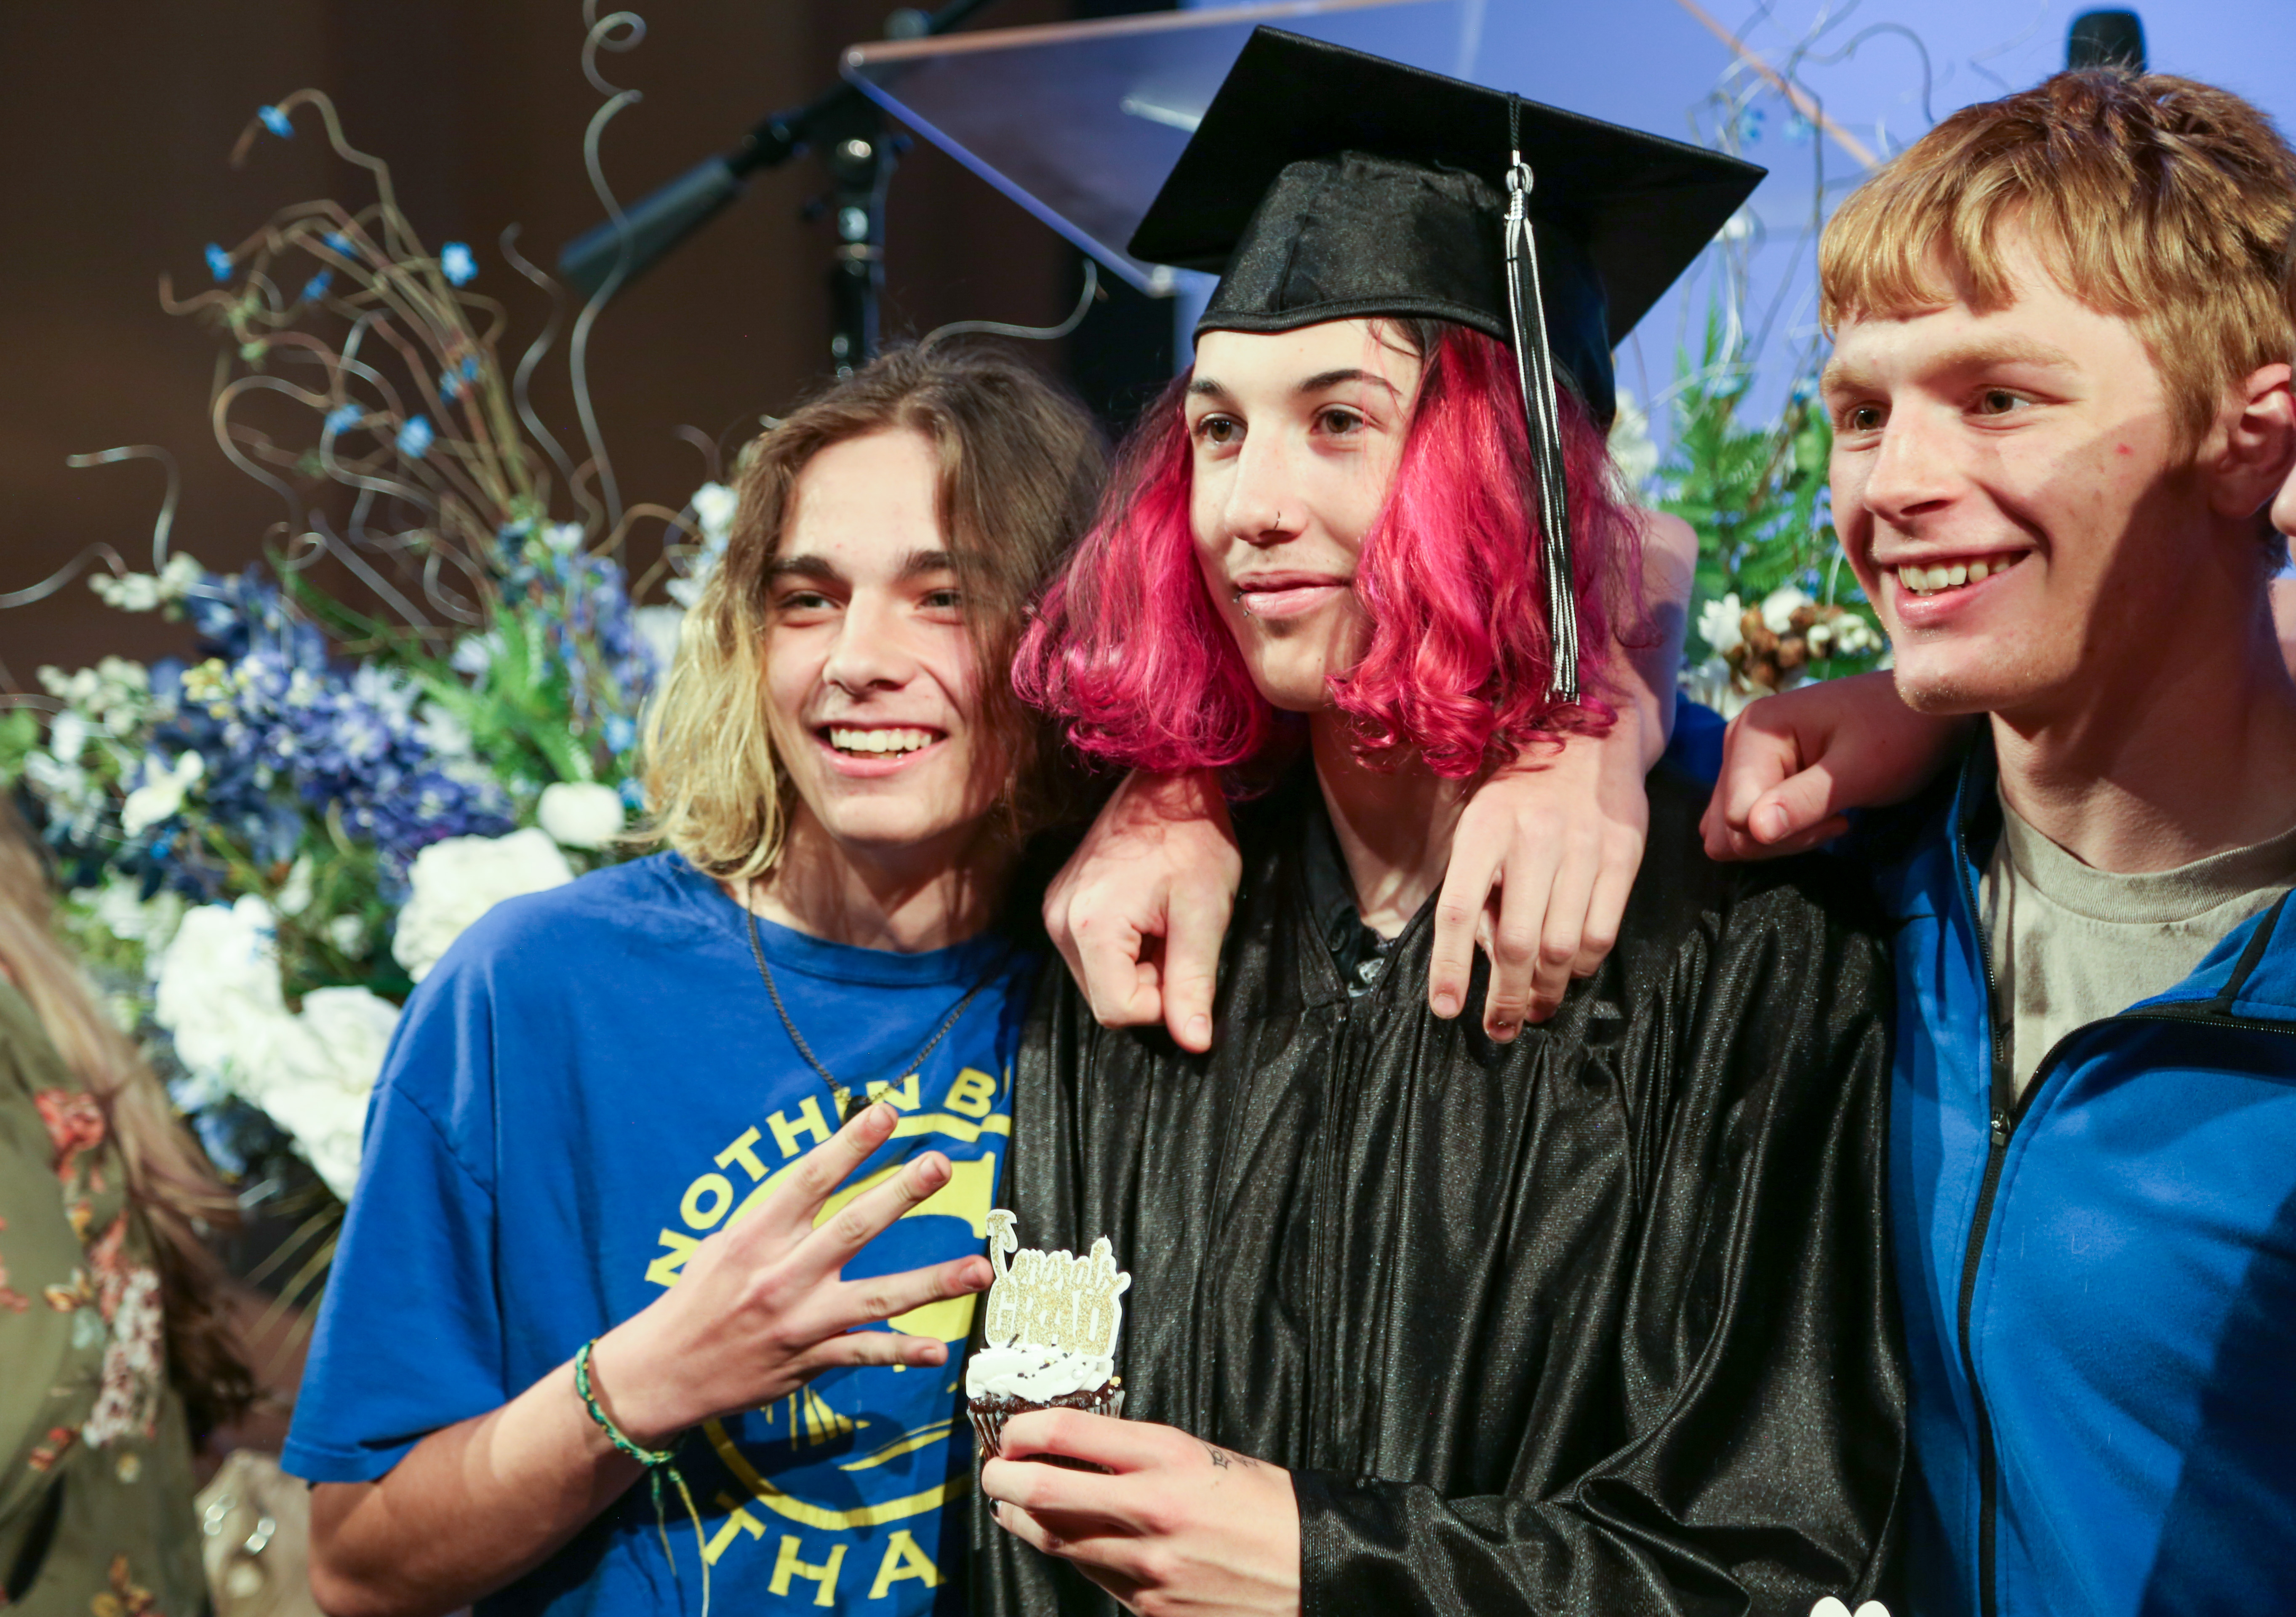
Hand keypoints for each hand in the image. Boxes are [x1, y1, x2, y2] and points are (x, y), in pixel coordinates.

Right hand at [588, 1102, 990, 1444]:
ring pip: (876, 1298)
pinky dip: (902, 1352)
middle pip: (852, 1227)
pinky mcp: (810, 1360)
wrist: (663, 1373)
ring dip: (932, 1282)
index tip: (887, 1112)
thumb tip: (820, 1181)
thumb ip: (775, 1217)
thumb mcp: (725, 1244)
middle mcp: (782, 1275)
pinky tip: (938, 1350)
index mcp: (757, 1237)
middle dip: (900, 1193)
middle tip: (940, 1164)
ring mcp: (800, 1321)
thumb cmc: (696, 1298)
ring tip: (979, 1268)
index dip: (850, 1143)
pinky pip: (865, 1354)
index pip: (810, 1179)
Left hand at [983, 1411, 1298, 1616]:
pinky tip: (1069, 1539)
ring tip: (1012, 1504)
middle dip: (1002, 1479)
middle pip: (1043, 1493)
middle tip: (994, 1470)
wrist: (1315, 1570)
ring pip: (1056, 1541)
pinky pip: (1092, 1576)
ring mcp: (1146, 1567)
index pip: (1067, 1433)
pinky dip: (1071, 1554)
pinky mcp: (1149, 1608)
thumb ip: (1139, 1452)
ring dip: (1023, 1520)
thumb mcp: (1203, 1455)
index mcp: (1168, 1459)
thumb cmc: (1264, 1504)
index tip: (1012, 1430)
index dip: (1024, 1429)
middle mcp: (1150, 1511)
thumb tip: (1076, 1449)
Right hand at [1044, 769, 1241, 1053]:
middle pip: (1105, 997)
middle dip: (1149, 982)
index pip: (1119, 1011)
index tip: (1184, 962)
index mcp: (1090, 926)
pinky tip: (1146, 912)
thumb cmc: (1192, 838)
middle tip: (1176, 935)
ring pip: (1099, 977)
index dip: (1162, 1003)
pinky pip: (1091, 951)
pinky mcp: (1061, 900)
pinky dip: (1124, 946)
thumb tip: (1194, 1042)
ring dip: (1138, 964)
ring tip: (1162, 920)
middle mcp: (1058, 921)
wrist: (1168, 779)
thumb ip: (1194, 981)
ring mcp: (1055, 909)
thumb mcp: (1204, 912)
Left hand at [1429, 728, 1648, 1038]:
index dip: (1450, 966)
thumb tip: (1484, 958)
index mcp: (1484, 828)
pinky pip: (1602, 932)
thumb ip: (1477, 885)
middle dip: (1506, 997)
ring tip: (1533, 1010)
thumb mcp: (1480, 824)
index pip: (1459, 910)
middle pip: (1517, 941)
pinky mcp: (1623, 856)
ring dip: (1545, 992)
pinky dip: (1583, 965)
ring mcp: (1583, 848)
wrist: (1591, 739)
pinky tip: (1569, 972)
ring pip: (1561, 947)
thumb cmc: (1520, 793)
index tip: (1446, 1009)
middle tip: (1499, 1028)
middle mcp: (1533, 838)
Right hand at [1700, 672, 1972, 861]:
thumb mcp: (1859, 772)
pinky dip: (1776, 832)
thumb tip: (1753, 830)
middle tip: (1833, 819)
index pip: (1737, 814)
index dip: (1783, 833)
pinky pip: (1744, 823)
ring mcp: (1744, 760)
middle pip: (1727, 827)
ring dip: (1777, 839)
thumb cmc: (1901, 734)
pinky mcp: (1756, 775)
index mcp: (1755, 732)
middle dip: (1777, 839)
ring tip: (1826, 816)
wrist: (1925, 714)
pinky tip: (1816, 815)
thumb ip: (1804, 801)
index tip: (1838, 818)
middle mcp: (1738, 741)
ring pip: (1730, 830)